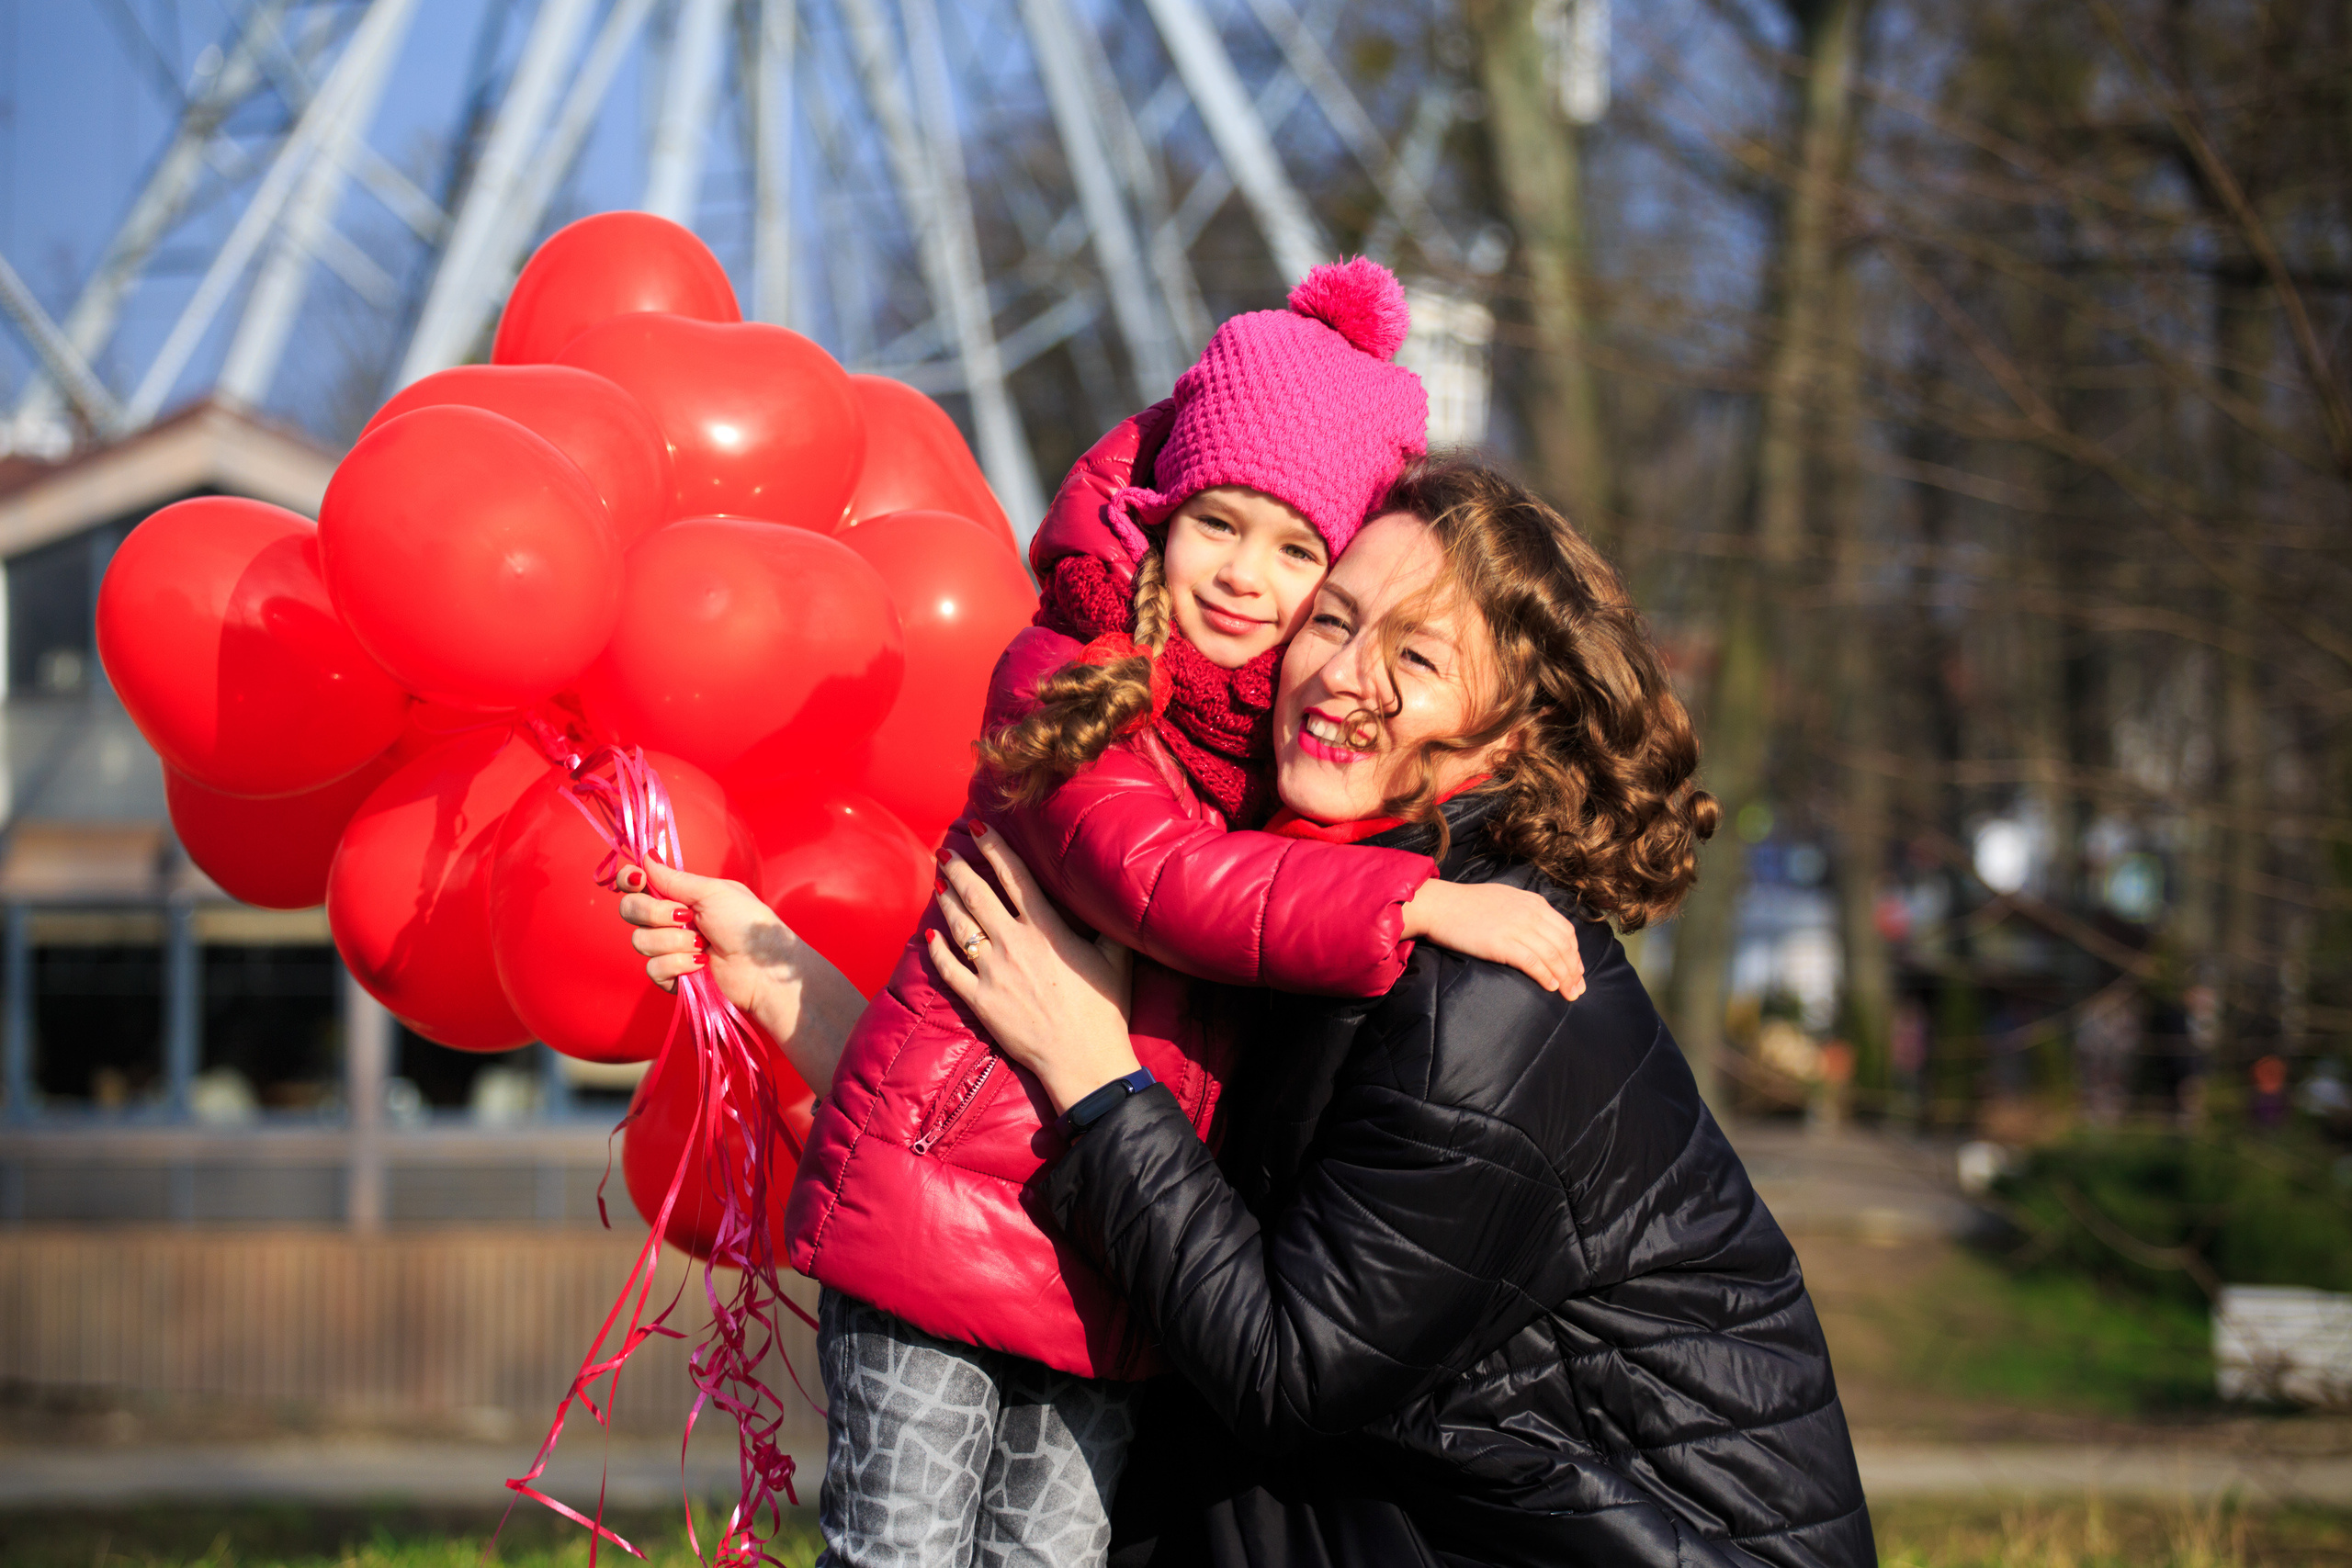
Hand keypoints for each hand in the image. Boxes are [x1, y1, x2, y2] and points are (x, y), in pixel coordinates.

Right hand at [618, 861, 784, 1011]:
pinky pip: (653, 968)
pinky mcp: (671, 976)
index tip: (638, 879)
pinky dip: (678, 964)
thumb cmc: (746, 924)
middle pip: (630, 910)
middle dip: (654, 912)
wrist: (763, 967)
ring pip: (641, 940)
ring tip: (703, 944)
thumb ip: (674, 879)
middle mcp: (669, 920)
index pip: (637, 884)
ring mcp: (669, 949)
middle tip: (685, 915)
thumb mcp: (712, 892)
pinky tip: (700, 964)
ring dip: (675, 941)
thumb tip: (647, 856)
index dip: (630, 879)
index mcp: (680, 895)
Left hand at [924, 827, 1140, 1116]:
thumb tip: (1109, 895)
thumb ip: (1105, 924)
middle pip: (976, 894)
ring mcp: (992, 972)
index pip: (1013, 875)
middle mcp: (1013, 943)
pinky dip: (937, 948)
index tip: (977, 827)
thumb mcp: (1115, 957)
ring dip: (946, 899)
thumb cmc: (1104, 1009)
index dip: (993, 847)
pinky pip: (949, 968)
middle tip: (947, 850)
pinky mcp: (979, 1000)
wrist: (1083, 1060)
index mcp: (1046, 928)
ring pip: (959, 925)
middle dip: (959, 867)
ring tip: (939, 881)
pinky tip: (930, 934)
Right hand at [1401, 878, 1586, 998]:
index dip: (1576, 953)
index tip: (1578, 970)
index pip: (1566, 931)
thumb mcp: (1506, 898)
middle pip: (1564, 945)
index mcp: (1533, 903)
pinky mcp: (1502, 943)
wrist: (1440, 905)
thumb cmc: (1467, 904)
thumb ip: (1527, 911)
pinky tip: (1551, 986)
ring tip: (1569, 993)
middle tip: (1578, 989)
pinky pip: (1533, 962)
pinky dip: (1545, 975)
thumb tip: (1540, 930)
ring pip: (1553, 956)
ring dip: (1565, 977)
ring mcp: (1517, 928)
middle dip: (1575, 970)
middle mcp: (1530, 914)